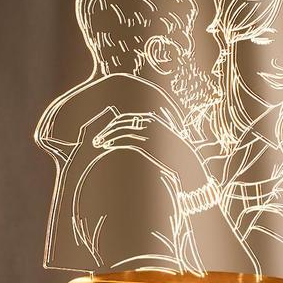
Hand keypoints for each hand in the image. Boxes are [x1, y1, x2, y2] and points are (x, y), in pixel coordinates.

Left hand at [92, 112, 209, 189]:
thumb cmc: (172, 156)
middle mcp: (149, 122)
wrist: (187, 164)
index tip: (101, 134)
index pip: (125, 118)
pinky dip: (113, 142)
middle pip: (120, 122)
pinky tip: (106, 147)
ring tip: (97, 144)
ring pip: (120, 130)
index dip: (111, 126)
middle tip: (95, 139)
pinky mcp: (147, 142)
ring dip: (106, 136)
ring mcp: (148, 131)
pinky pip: (125, 140)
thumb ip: (144, 137)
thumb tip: (129, 139)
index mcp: (151, 118)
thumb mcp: (158, 142)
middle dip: (105, 130)